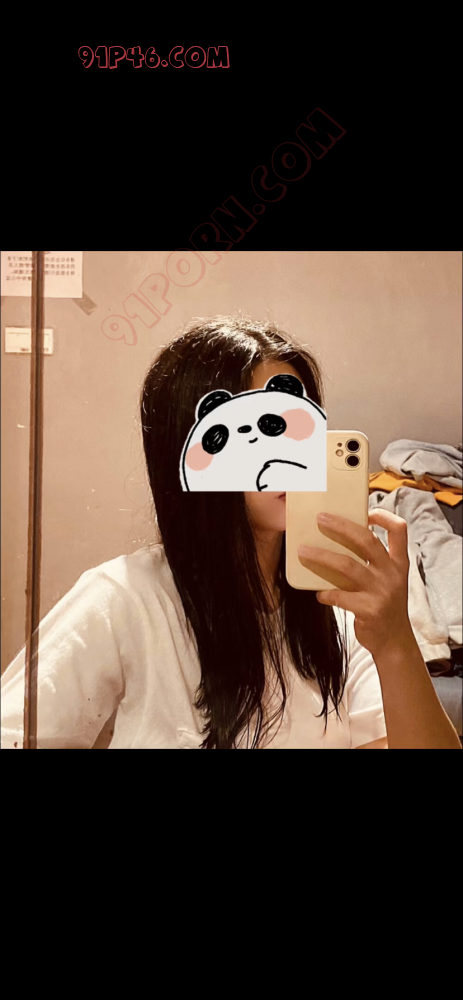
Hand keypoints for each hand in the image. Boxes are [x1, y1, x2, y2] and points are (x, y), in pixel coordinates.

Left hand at [297, 510, 413, 659]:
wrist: (394, 642)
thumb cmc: (384, 605)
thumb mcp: (387, 581)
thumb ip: (372, 563)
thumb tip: (337, 542)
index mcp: (398, 563)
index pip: (399, 530)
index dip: (384, 516)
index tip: (366, 511)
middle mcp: (392, 574)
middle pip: (367, 540)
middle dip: (341, 526)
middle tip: (320, 518)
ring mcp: (382, 591)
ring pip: (347, 566)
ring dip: (322, 556)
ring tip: (302, 551)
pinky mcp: (370, 610)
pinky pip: (340, 596)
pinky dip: (325, 593)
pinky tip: (318, 593)